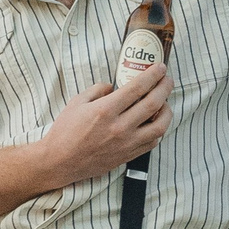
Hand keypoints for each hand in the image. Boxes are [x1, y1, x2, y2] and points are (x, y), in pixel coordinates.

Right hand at [39, 64, 171, 185]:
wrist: (60, 161)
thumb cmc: (66, 131)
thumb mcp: (77, 102)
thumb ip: (98, 90)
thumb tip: (114, 86)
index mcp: (105, 110)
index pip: (137, 88)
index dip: (152, 75)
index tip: (160, 68)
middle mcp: (119, 127)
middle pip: (153, 103)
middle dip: (164, 87)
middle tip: (167, 80)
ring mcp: (127, 143)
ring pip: (160, 125)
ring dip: (167, 111)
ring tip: (164, 102)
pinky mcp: (129, 155)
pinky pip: (153, 141)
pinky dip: (158, 130)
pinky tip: (155, 122)